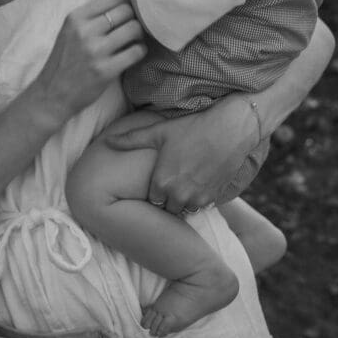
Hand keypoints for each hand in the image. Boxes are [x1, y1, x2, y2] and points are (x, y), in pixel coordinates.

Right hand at [36, 0, 145, 121]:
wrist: (52, 94)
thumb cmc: (64, 62)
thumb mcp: (69, 31)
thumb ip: (91, 17)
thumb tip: (125, 2)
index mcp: (75, 18)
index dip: (124, 5)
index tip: (124, 15)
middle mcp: (85, 31)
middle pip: (127, 11)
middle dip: (133, 19)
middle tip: (130, 29)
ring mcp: (96, 51)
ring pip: (134, 29)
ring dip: (138, 35)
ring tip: (133, 41)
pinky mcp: (106, 70)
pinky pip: (137, 51)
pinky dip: (140, 51)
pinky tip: (133, 54)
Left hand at [104, 94, 258, 213]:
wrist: (230, 128)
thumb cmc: (192, 127)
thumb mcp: (159, 131)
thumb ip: (131, 140)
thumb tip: (107, 141)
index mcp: (162, 182)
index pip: (152, 201)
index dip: (154, 192)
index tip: (157, 182)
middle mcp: (179, 195)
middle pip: (168, 209)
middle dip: (167, 199)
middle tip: (170, 184)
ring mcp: (199, 198)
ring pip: (185, 210)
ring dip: (183, 201)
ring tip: (184, 184)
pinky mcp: (215, 197)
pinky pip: (202, 206)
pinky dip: (198, 199)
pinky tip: (199, 182)